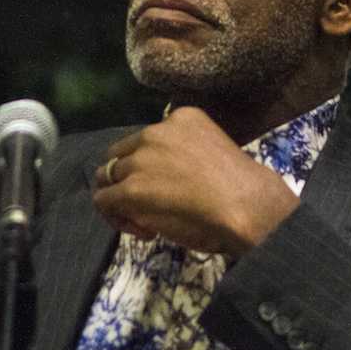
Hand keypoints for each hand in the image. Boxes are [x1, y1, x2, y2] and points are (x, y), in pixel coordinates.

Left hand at [91, 106, 298, 255]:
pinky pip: (103, 201)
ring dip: (121, 200)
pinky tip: (146, 231)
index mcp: (181, 118)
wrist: (246, 204)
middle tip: (152, 206)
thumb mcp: (212, 149)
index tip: (169, 187)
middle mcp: (155, 132)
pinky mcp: (129, 189)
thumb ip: (185, 153)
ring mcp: (140, 160)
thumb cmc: (242, 186)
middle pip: (120, 156)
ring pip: (107, 178)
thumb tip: (166, 178)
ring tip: (146, 222)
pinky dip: (117, 218)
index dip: (150, 167)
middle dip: (129, 181)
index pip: (145, 139)